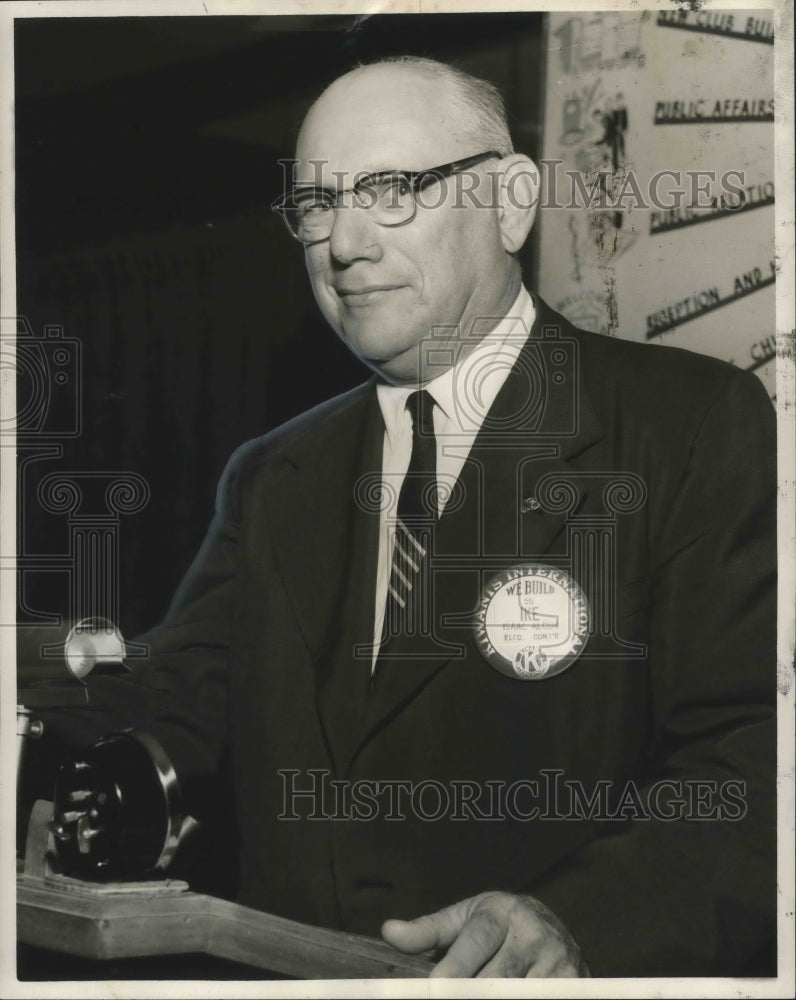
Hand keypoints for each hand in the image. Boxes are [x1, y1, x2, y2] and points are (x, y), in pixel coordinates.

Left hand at [381, 891, 588, 977]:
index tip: (437, 986)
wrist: (552, 925)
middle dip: (472, 994)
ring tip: (474, 997)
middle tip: (450, 998)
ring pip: (521, 995)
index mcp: (502, 912)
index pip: (478, 939)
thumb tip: (389, 932)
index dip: (457, 966)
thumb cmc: (497, 924)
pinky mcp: (576, 984)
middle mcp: (533, 934)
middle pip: (498, 977)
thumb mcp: (463, 918)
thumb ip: (428, 930)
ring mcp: (559, 962)